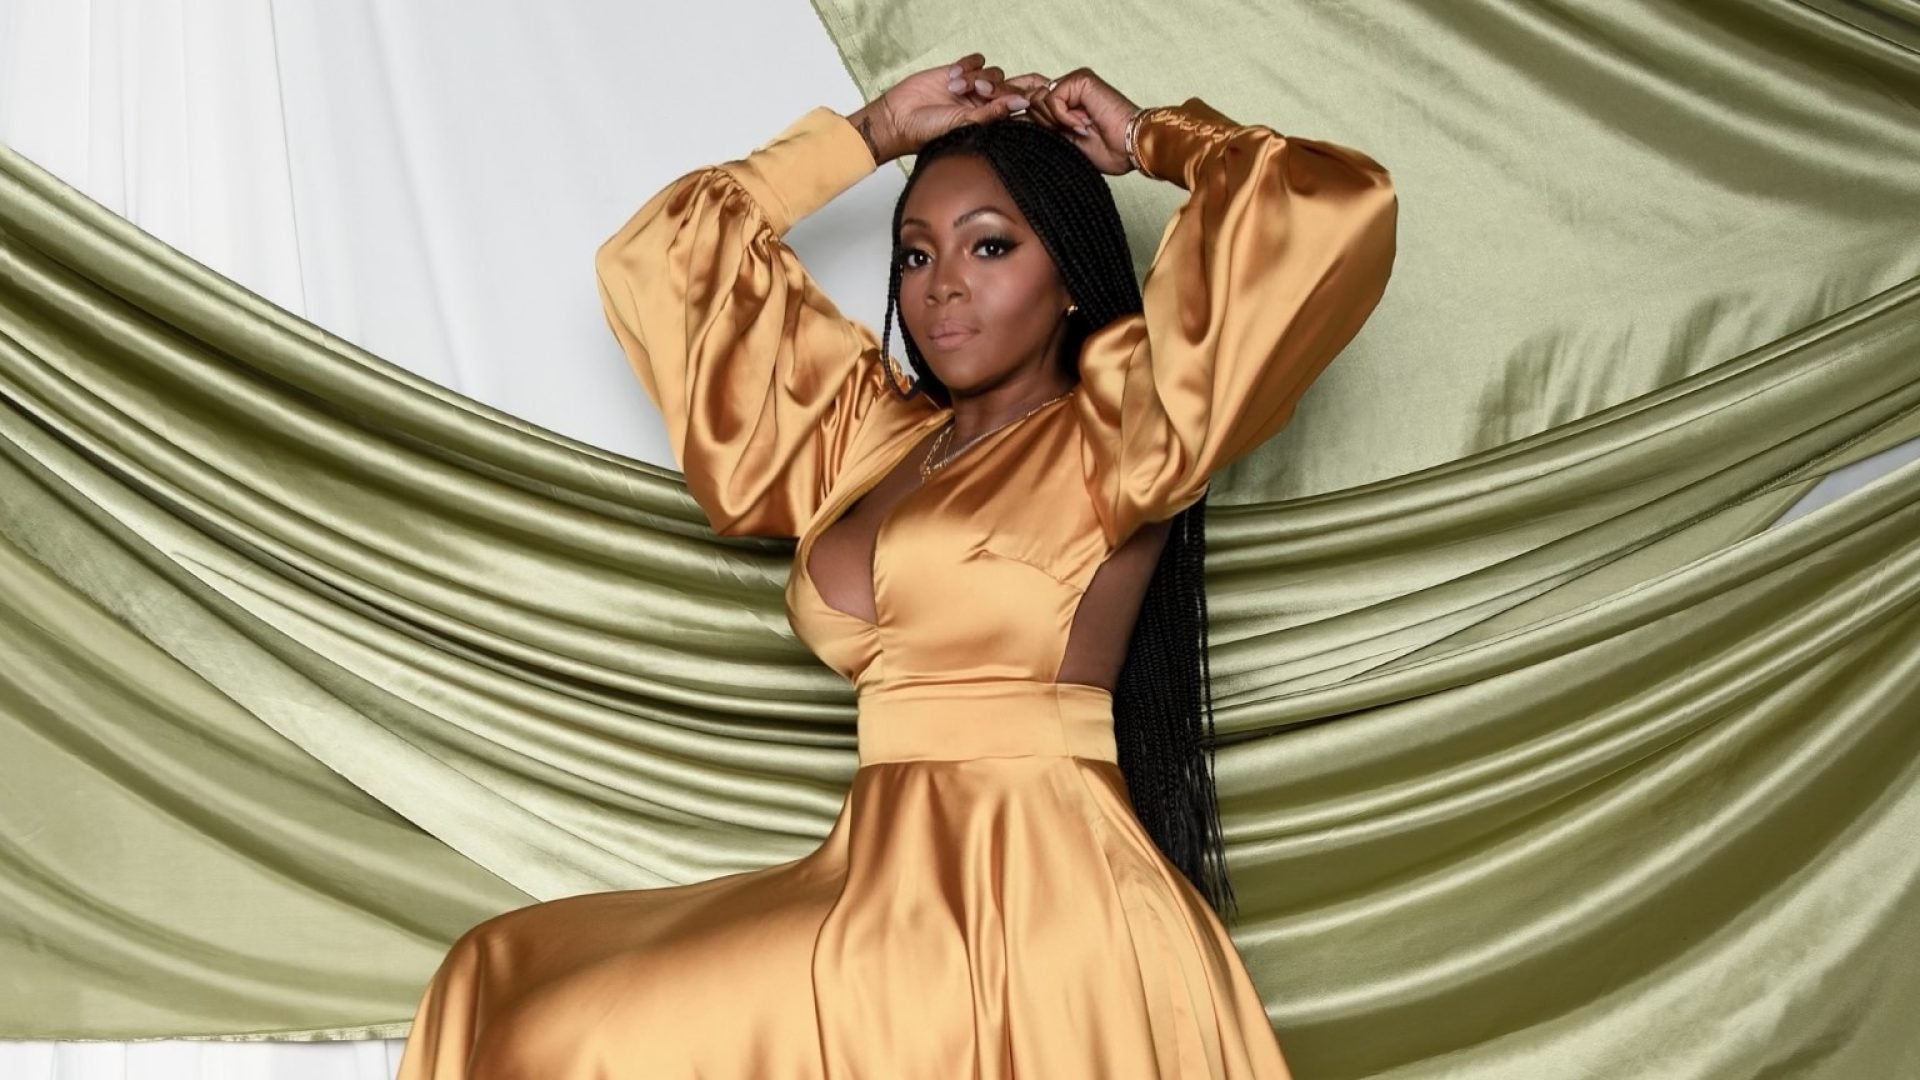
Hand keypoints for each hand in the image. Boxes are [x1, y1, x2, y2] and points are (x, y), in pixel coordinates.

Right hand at [847, 53, 1029, 161]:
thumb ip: (994, 113)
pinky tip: (952, 77)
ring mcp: (973, 87)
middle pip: (1009, 85)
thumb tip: (1023, 102)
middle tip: (977, 92)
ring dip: (976, 77)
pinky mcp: (960, 72)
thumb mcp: (965, 124)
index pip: (1019, 106)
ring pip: (993, 72)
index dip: (1024, 96)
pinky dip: (967, 65)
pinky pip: (977, 60)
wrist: (900, 119)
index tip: (1023, 94)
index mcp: (992, 122)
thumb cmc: (930, 132)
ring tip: (955, 88)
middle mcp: (986, 104)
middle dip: (995, 87)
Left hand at [1001, 68, 1139, 174]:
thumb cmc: (1102, 152)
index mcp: (1059, 105)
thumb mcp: (1057, 143)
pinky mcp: (1081, 80)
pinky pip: (1053, 97)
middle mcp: (1064, 89)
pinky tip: (1082, 126)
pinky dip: (1063, 115)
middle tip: (1038, 125)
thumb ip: (1035, 129)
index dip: (1006, 99)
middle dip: (1021, 110)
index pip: (1025, 96)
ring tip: (1076, 131)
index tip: (983, 99)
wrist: (1129, 149)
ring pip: (1037, 99)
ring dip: (1051, 121)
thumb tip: (1003, 122)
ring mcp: (1073, 82)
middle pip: (1026, 97)